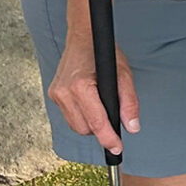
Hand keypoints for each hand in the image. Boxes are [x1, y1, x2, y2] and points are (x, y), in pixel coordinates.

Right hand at [49, 27, 138, 152]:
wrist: (83, 36)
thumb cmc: (103, 52)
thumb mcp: (124, 74)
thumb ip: (129, 102)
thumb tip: (132, 127)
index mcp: (80, 86)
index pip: (96, 122)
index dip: (108, 139)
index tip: (117, 149)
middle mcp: (64, 92)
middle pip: (84, 128)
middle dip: (100, 130)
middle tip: (114, 122)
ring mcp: (56, 93)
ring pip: (75, 125)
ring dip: (90, 125)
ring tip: (102, 109)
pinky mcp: (53, 94)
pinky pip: (69, 116)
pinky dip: (82, 116)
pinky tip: (91, 105)